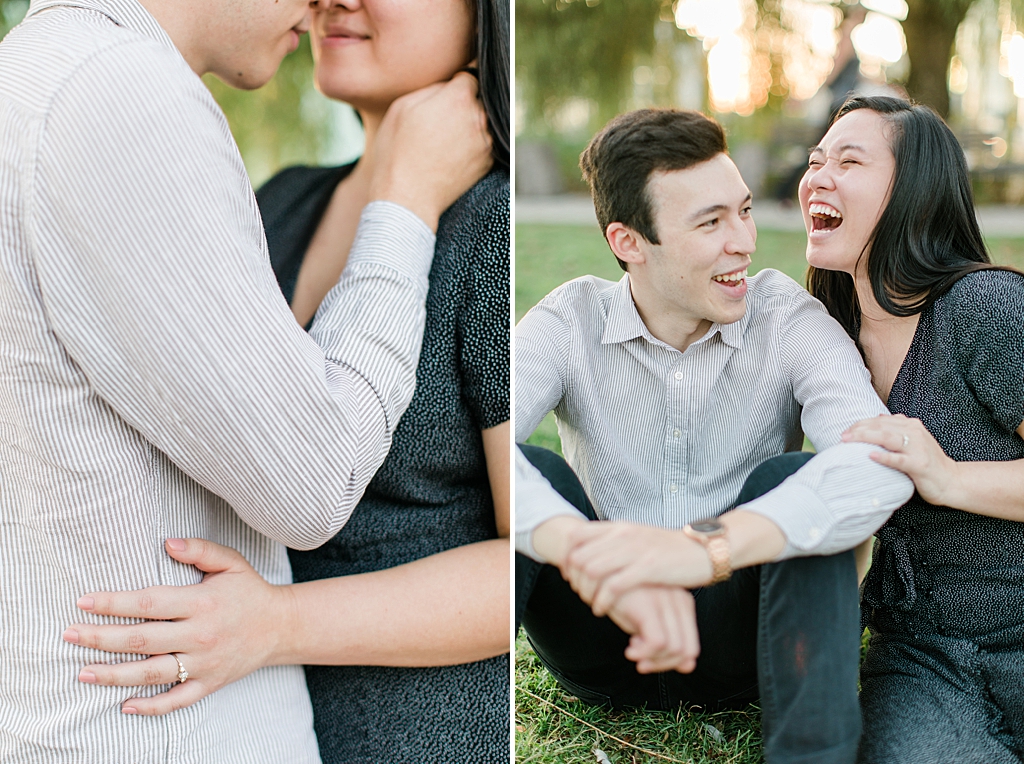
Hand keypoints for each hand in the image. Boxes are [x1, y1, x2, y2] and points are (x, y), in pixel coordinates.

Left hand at [63, 539, 291, 715]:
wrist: (281, 626)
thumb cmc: (249, 590)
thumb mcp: (231, 562)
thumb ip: (200, 549)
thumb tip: (167, 542)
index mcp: (201, 603)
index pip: (149, 602)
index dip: (114, 603)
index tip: (84, 602)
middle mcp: (200, 635)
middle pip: (141, 639)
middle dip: (101, 638)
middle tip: (69, 635)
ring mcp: (204, 663)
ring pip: (152, 673)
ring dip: (114, 674)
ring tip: (83, 672)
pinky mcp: (210, 683)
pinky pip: (177, 700)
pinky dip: (151, 707)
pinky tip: (125, 705)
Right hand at [370, 71, 492, 230]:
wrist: (407, 198)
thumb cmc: (397, 151)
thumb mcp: (403, 106)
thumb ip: (433, 87)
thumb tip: (451, 83)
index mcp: (459, 98)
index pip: (468, 75)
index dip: (455, 82)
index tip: (445, 93)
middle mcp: (479, 118)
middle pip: (477, 99)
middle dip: (463, 103)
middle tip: (440, 118)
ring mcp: (486, 142)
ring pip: (482, 121)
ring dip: (469, 124)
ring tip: (444, 138)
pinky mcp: (487, 163)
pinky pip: (484, 143)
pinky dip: (472, 144)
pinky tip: (451, 153)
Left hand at [562, 522, 711, 616]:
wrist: (704, 549)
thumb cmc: (670, 548)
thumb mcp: (639, 537)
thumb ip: (616, 541)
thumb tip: (593, 551)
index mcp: (619, 527)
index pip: (576, 536)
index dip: (566, 555)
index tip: (568, 573)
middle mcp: (623, 535)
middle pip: (578, 555)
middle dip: (572, 577)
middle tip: (577, 593)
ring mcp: (635, 551)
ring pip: (591, 570)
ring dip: (584, 591)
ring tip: (589, 603)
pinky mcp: (647, 569)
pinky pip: (612, 586)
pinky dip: (601, 601)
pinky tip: (601, 610)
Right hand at [605, 585, 700, 673]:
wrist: (595, 573)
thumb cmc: (620, 597)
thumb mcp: (645, 621)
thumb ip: (667, 640)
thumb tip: (688, 666)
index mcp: (683, 602)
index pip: (692, 647)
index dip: (673, 663)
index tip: (650, 662)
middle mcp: (680, 600)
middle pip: (688, 651)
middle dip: (664, 665)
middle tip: (642, 664)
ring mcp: (666, 601)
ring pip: (675, 650)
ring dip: (653, 661)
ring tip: (633, 653)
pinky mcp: (649, 604)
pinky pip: (658, 643)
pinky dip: (644, 654)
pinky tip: (629, 650)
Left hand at [842, 414, 958, 505]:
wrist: (952, 481)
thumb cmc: (927, 462)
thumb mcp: (912, 441)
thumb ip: (896, 429)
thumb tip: (878, 417)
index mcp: (911, 425)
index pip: (880, 420)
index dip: (861, 424)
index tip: (846, 431)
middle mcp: (915, 432)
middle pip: (881, 426)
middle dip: (859, 429)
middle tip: (843, 436)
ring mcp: (918, 448)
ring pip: (888, 437)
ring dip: (866, 437)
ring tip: (849, 440)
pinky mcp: (920, 464)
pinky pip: (899, 459)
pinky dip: (884, 456)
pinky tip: (870, 455)